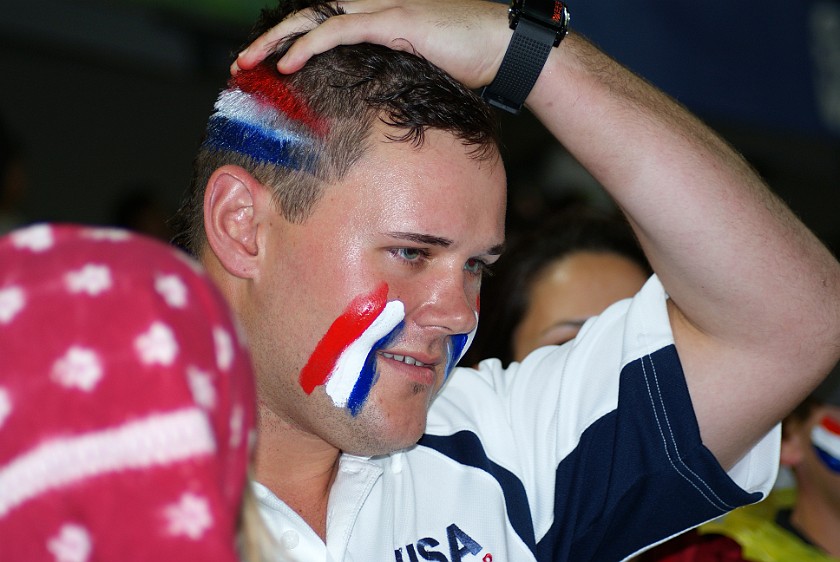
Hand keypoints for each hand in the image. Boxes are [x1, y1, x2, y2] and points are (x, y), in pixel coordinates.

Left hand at [232, 0, 510, 90]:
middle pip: (307, 16)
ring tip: (250, 63)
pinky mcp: (394, 20)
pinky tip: (287, 64)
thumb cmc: (464, 61)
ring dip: (276, 41)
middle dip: (269, 39)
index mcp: (375, 16)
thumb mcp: (415, 71)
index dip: (289, 42)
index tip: (265, 67)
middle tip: (241, 63)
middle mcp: (372, 5)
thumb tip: (369, 108)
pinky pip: (340, 29)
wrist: (500, 45)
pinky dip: (309, 46)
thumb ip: (387, 79)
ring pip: (313, 18)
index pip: (321, 24)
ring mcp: (382, 8)